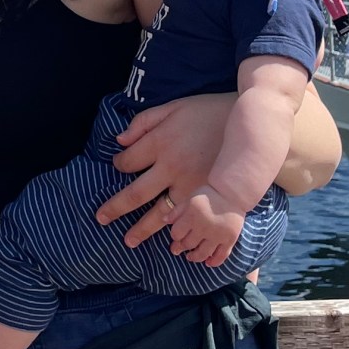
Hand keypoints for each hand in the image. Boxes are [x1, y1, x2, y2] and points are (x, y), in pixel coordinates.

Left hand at [96, 93, 228, 247]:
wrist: (248, 125)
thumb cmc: (207, 112)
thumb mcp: (173, 107)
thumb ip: (144, 121)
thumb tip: (119, 140)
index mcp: (160, 142)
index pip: (127, 161)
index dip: (119, 164)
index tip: (119, 166)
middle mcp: (171, 167)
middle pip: (136, 194)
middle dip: (115, 208)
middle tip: (101, 218)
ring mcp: (189, 185)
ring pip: (159, 214)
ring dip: (142, 229)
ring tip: (129, 242)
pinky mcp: (206, 196)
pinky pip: (185, 218)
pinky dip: (174, 230)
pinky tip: (166, 239)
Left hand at [166, 187, 244, 265]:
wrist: (233, 192)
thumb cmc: (209, 194)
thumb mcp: (190, 198)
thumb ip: (177, 210)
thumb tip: (164, 221)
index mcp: (192, 216)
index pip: (176, 234)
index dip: (174, 237)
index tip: (176, 237)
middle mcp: (203, 227)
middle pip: (188, 244)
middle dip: (181, 248)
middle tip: (177, 250)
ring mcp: (217, 235)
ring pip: (203, 253)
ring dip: (194, 257)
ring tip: (190, 257)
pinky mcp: (230, 239)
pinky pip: (221, 256)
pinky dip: (214, 262)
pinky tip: (208, 263)